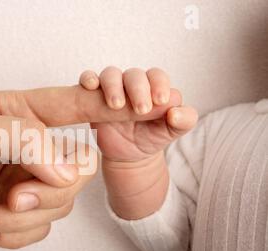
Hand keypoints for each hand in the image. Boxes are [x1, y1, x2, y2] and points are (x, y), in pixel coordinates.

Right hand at [79, 67, 197, 218]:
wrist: (129, 154)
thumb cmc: (152, 137)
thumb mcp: (172, 131)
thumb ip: (184, 120)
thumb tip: (175, 113)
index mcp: (153, 86)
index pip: (156, 76)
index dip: (158, 85)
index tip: (160, 101)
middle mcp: (131, 84)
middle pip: (133, 75)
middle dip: (138, 90)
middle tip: (141, 110)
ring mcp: (111, 89)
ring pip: (110, 74)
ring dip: (113, 86)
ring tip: (116, 105)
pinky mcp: (93, 97)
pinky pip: (88, 80)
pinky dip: (88, 79)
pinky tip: (91, 86)